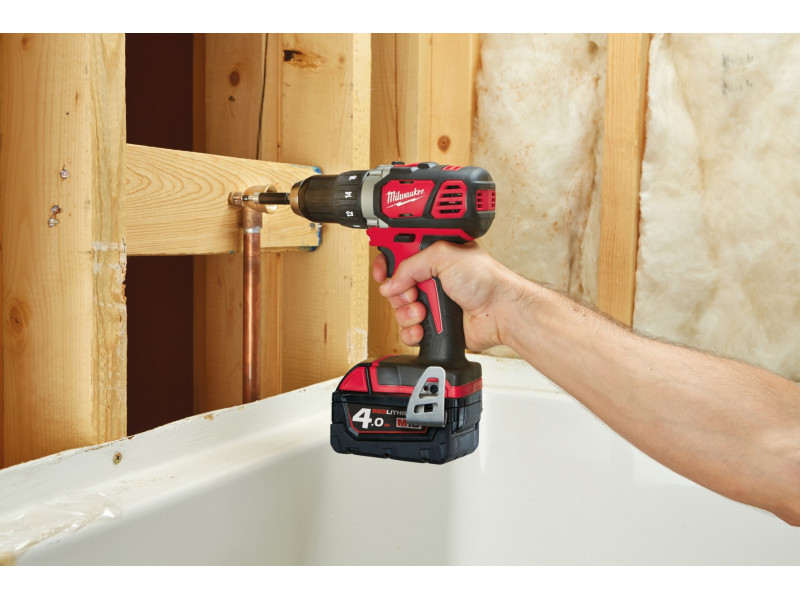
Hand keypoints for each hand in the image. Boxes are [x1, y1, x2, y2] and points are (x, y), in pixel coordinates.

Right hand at [373, 241, 518, 351]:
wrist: (500, 312)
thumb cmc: (486, 280)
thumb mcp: (444, 256)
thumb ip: (412, 264)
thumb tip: (391, 282)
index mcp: (435, 256)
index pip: (400, 255)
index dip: (387, 263)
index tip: (382, 272)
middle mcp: (433, 279)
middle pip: (396, 286)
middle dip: (399, 293)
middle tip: (412, 293)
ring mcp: (433, 303)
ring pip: (400, 310)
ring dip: (406, 313)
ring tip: (423, 311)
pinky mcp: (434, 325)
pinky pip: (408, 331)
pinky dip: (411, 331)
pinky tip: (423, 327)